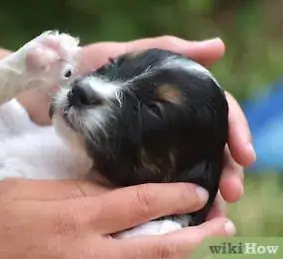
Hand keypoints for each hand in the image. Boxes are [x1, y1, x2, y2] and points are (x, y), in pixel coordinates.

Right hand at [0, 179, 233, 258]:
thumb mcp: (27, 190)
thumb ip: (74, 190)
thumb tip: (111, 187)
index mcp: (74, 220)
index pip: (138, 205)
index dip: (173, 196)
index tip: (195, 190)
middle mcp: (87, 254)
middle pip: (157, 249)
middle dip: (195, 237)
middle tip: (221, 226)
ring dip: (177, 255)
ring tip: (201, 242)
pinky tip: (155, 254)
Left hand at [79, 36, 254, 219]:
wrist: (51, 86)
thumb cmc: (88, 66)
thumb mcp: (130, 52)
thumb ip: (169, 47)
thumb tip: (218, 48)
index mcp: (178, 101)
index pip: (218, 116)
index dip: (236, 133)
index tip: (244, 154)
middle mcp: (169, 126)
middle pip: (209, 149)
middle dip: (226, 171)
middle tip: (231, 192)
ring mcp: (150, 146)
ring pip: (188, 170)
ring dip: (206, 192)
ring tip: (215, 211)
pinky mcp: (127, 164)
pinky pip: (154, 184)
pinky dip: (170, 199)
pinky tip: (181, 213)